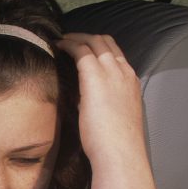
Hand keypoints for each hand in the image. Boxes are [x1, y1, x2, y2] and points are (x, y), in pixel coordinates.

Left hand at [56, 33, 146, 170]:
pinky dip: (68, 45)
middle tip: (68, 38)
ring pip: (95, 41)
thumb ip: (100, 101)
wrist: (120, 152)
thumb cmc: (113, 142)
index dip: (98, 46)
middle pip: (106, 42)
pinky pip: (81, 51)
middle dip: (86, 36)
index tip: (82, 48)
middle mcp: (124, 72)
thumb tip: (81, 98)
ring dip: (76, 37)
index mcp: (130, 81)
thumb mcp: (111, 114)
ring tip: (61, 40)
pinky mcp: (95, 76)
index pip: (115, 53)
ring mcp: (111, 72)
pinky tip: (57, 46)